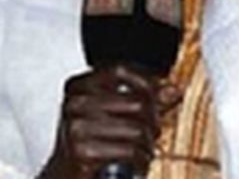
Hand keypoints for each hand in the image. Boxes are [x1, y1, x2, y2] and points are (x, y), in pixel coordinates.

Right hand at [42, 63, 165, 178]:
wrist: (65, 176)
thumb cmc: (91, 142)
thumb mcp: (114, 112)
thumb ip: (144, 98)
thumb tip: (173, 91)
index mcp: (78, 87)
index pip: (120, 70)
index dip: (148, 81)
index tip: (163, 93)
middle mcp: (75, 104)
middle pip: (137, 102)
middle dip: (153, 119)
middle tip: (152, 130)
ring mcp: (77, 128)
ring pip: (137, 129)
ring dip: (148, 143)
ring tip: (142, 148)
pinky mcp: (82, 153)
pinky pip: (129, 151)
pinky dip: (140, 159)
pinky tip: (135, 161)